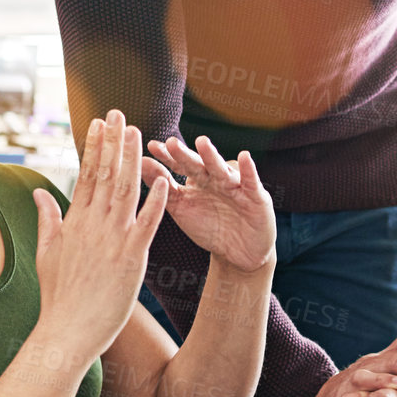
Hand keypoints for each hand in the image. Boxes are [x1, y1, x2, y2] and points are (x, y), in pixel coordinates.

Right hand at [32, 110, 169, 362]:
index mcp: (75, 222)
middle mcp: (93, 225)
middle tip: (119, 112)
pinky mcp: (132, 257)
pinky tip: (162, 179)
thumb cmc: (57, 297)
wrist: (66, 332)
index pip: (86, 174)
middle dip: (113, 141)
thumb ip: (47, 219)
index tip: (99, 123)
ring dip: (132, 159)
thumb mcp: (45, 253)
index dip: (94, 146)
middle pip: (106, 174)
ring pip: (125, 191)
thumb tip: (39, 192)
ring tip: (137, 132)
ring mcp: (113, 239)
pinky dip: (155, 201)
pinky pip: (147, 224)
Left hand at [144, 135, 274, 274]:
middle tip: (171, 143)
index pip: (180, 165)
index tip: (151, 147)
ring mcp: (235, 185)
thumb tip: (140, 163)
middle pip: (198, 165)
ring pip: (221, 169)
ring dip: (211, 156)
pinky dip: (248, 170)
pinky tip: (243, 157)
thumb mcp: (183, 209)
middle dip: (184, 155)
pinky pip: (250, 181)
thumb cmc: (210, 228)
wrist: (240, 253)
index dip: (167, 157)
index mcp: (198, 180)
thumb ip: (164, 189)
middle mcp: (215, 178)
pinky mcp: (256, 196)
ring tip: (201, 143)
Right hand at [291, 331, 396, 396]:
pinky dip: (373, 392)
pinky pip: (354, 395)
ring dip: (392, 379)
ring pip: (378, 372)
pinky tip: (389, 392)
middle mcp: (374, 364)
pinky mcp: (342, 394)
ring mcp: (357, 377)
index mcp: (387, 360)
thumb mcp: (383, 370)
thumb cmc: (358, 390)